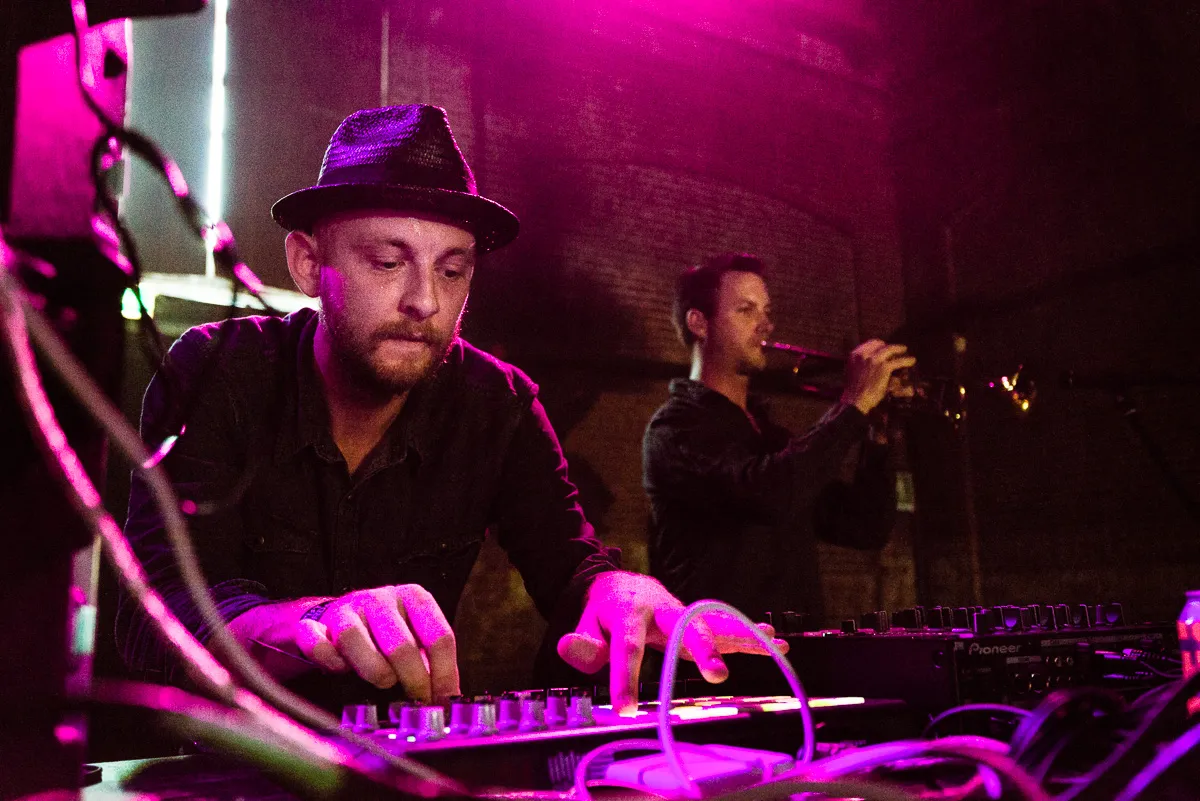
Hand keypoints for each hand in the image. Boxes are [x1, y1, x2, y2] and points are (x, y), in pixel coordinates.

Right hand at [231, 584, 459, 702]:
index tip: (443, 701)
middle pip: (401, 645)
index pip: (439, 637)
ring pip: (354, 638)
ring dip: (372, 669)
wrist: (341, 617)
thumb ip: (434, 666)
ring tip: (383, 682)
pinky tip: (340, 670)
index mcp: (414, 597)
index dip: (443, 675)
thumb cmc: (386, 635)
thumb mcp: (417, 640)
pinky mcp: (315, 622)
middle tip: (415, 702)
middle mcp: (381, 598)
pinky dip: (328, 660)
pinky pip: (316, 643)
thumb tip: (451, 699)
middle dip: (412, 680)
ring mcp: (346, 608)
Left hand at [555, 572, 788, 714]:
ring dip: (741, 636)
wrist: (622, 585)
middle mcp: (663, 607)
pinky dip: (749, 634)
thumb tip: (570, 648)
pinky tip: (776, 642)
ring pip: (713, 622)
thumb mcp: (585, 625)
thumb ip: (582, 643)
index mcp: (629, 611)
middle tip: (717, 676)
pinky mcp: (698, 620)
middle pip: (684, 627)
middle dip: (701, 650)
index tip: (626, 709)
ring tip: (772, 643)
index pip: (628, 646)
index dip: (626, 677)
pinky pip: (725, 626)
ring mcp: (684, 612)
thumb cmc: (603, 615)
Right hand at [840, 339, 917, 414]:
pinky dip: (907, 361)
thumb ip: (859, 364)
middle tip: (895, 350)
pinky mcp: (885, 367)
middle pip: (881, 345)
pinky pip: (899, 361)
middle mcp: (864, 354)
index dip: (879, 345)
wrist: (855, 400)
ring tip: (904, 350)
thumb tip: (867, 363)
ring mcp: (875, 360)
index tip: (884, 347)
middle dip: (888, 347)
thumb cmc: (853, 390)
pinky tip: (912, 361)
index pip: (870, 343)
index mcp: (855, 354)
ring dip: (899, 350)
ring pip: (891, 350)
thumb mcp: (852, 372)